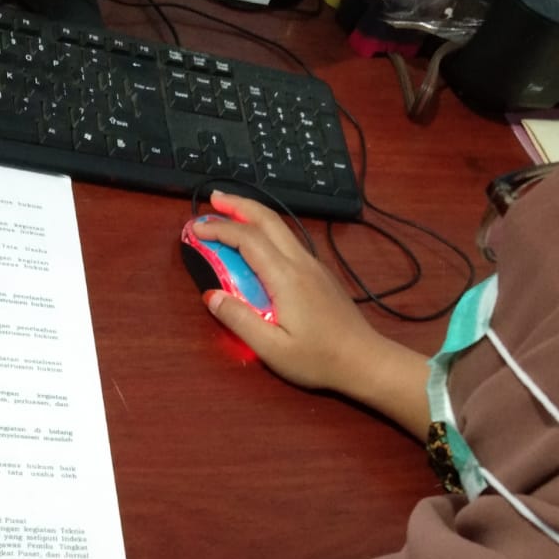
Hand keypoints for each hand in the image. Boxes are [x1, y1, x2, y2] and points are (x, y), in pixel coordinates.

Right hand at [193, 192, 429, 433]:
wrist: (364, 360)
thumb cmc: (318, 358)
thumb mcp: (272, 349)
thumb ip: (239, 320)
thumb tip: (211, 296)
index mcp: (286, 277)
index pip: (247, 239)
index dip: (219, 229)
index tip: (195, 229)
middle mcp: (301, 263)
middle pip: (268, 219)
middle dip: (238, 204)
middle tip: (213, 198)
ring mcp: (313, 265)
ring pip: (281, 227)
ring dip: (253, 214)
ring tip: (230, 212)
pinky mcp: (319, 273)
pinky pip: (288, 241)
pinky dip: (266, 230)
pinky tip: (257, 241)